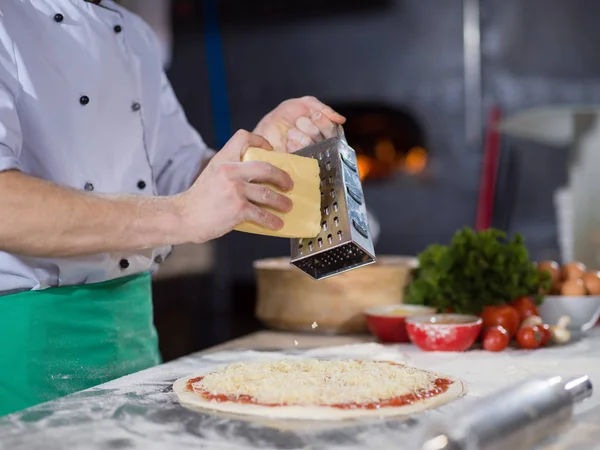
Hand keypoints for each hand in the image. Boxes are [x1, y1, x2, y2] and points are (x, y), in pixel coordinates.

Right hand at [175, 130, 293, 242]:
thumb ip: (230, 172)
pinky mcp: (238, 209)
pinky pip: (262, 214)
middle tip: (288, 184)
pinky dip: (272, 220)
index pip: (243, 137)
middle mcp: (230, 171)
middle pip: (266, 168)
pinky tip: (277, 223)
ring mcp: (235, 190)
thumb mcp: (212, 175)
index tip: (270, 149)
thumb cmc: (198, 199)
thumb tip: (257, 179)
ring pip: (268, 193)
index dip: (260, 140)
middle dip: (282, 177)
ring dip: (282, 201)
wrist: (183, 217)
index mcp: (223, 159)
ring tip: (287, 206)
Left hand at [253, 96, 345, 152]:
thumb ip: (324, 109)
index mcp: (323, 132)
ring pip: (314, 144)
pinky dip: (295, 146)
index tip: (312, 115)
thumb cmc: (284, 117)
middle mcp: (320, 145)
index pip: (333, 129)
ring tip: (290, 133)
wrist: (265, 129)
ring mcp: (310, 156)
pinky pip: (304, 156)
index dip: (322, 121)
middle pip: (325, 137)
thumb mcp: (305, 104)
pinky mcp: (299, 164)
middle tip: (299, 122)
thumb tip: (341, 119)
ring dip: (299, 134)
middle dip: (308, 126)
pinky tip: (289, 143)